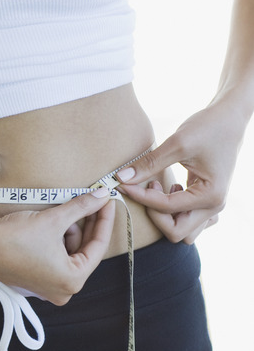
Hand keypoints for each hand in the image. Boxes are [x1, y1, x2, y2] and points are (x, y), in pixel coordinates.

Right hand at [0, 188, 115, 305]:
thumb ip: (81, 207)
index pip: (98, 247)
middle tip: (90, 202)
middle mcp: (62, 291)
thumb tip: (100, 196)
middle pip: (83, 252)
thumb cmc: (14, 237)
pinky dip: (55, 243)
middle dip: (85, 226)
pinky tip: (50, 225)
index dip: (103, 220)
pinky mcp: (33, 282)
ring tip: (61, 213)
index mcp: (72, 281)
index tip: (107, 201)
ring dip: (68, 233)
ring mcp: (46, 289)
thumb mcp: (53, 219)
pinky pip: (54, 261)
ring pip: (68, 255)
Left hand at [115, 101, 245, 242]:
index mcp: (211, 196)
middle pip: (176, 232)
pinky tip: (169, 189)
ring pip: (183, 230)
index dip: (141, 197)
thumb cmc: (208, 127)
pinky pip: (188, 220)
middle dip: (154, 215)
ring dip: (164, 216)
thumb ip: (149, 164)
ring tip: (157, 187)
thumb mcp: (176, 143)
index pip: (167, 208)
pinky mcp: (206, 201)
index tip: (123, 184)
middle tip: (144, 188)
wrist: (229, 118)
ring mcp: (212, 206)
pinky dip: (173, 212)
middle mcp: (215, 206)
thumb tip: (121, 178)